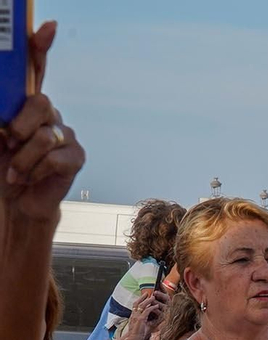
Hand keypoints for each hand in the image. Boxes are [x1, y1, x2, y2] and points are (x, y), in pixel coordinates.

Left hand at [0, 27, 83, 222]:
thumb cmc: (1, 166)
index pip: (35, 69)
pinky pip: (55, 158)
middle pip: (40, 103)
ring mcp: (65, 134)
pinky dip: (35, 171)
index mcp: (25, 104)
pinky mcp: (76, 157)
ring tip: (15, 171)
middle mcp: (49, 114)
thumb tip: (0, 121)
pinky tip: (29, 178)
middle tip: (8, 144)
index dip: (41, 47)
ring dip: (22, 159)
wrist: (15, 201)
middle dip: (19, 127)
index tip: (48, 26)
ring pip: (43, 136)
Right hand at [126, 289, 168, 339]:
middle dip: (142, 297)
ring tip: (153, 297)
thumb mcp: (144, 326)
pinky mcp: (141, 319)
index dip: (139, 300)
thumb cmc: (138, 334)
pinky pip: (146, 311)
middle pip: (137, 303)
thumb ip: (148, 321)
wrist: (133, 339)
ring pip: (142, 305)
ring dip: (148, 300)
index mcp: (133, 316)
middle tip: (147, 293)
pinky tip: (156, 306)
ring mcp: (136, 316)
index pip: (135, 305)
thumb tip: (156, 319)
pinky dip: (152, 307)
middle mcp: (134, 315)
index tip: (144, 296)